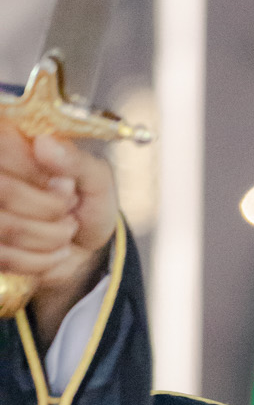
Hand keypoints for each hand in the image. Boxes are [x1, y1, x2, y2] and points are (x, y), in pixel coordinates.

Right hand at [0, 125, 117, 347]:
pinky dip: (43, 260)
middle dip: (50, 208)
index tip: (67, 185)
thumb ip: (75, 159)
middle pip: (4, 190)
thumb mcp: (95, 178)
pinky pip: (8, 258)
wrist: (85, 244)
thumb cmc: (86, 202)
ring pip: (7, 227)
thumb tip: (44, 144)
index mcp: (10, 146)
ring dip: (50, 236)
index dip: (39, 173)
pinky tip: (57, 252)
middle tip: (71, 210)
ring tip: (67, 229)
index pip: (5, 148)